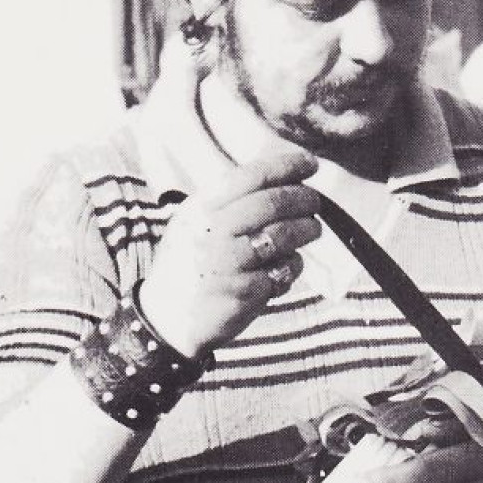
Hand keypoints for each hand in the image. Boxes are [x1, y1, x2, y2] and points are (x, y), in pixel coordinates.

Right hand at [139, 151, 321, 356]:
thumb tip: (282, 176)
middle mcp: (212, 233)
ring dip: (306, 230)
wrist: (167, 319)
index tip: (311, 163)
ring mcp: (228, 264)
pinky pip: (283, 271)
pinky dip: (293, 266)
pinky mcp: (244, 293)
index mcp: (201, 209)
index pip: (250, 176)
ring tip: (312, 229)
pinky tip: (288, 267)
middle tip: (315, 202)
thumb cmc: (189, 264)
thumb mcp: (194, 223)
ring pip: (283, 236)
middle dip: (303, 199)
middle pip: (272, 203)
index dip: (286, 166)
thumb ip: (227, 202)